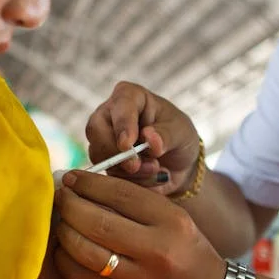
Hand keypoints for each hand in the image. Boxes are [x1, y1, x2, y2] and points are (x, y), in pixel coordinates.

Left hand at [52, 170, 225, 278]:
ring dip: (64, 232)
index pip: (120, 194)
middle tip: (60, 197)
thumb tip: (84, 185)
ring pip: (86, 251)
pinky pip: (83, 278)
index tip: (71, 177)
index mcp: (171, 221)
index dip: (88, 183)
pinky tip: (64, 249)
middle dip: (70, 205)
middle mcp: (157, 250)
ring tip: (60, 221)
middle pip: (98, 222)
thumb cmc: (186, 248)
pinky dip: (66, 261)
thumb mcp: (172, 218)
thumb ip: (134, 202)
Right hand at [85, 82, 201, 195]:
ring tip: (156, 169)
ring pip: (100, 156)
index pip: (119, 105)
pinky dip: (129, 181)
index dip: (122, 125)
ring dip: (127, 170)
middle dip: (117, 153)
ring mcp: (103, 139)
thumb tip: (150, 138)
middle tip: (136, 166)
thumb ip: (166, 135)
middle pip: (96, 130)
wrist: (178, 166)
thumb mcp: (181, 133)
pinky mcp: (104, 162)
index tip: (127, 144)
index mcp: (130, 96)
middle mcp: (110, 115)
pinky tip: (149, 177)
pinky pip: (106, 175)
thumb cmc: (179, 138)